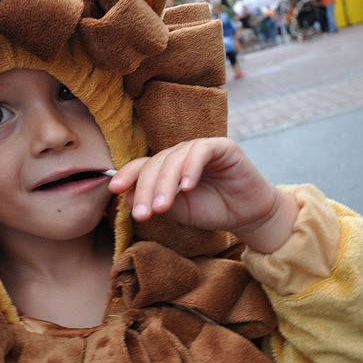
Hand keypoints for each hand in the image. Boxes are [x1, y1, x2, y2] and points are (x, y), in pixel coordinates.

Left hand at [108, 138, 298, 252]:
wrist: (247, 215)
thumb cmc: (211, 210)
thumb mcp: (178, 210)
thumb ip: (156, 201)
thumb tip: (126, 197)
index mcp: (166, 167)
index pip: (142, 166)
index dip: (127, 175)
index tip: (114, 190)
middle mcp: (180, 154)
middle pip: (155, 164)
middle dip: (146, 190)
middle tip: (143, 214)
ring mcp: (200, 148)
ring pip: (174, 158)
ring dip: (166, 184)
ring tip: (163, 207)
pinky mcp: (221, 146)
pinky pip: (200, 152)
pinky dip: (191, 169)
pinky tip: (187, 187)